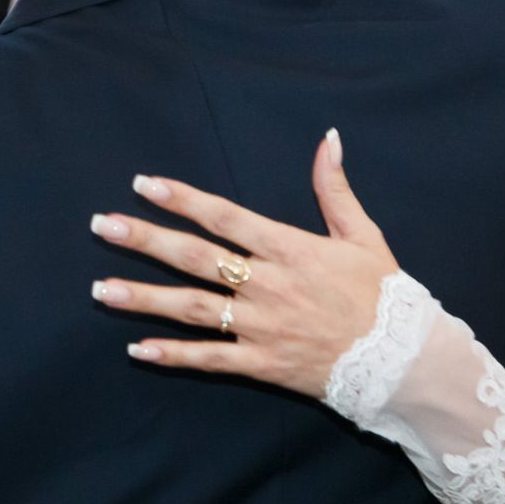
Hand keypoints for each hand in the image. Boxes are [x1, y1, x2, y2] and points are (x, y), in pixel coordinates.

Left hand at [88, 131, 399, 399]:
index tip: (145, 184)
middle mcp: (267, 285)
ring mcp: (261, 327)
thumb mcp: (362, 235)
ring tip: (100, 290)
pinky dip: (173, 356)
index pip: (224, 217)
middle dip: (145, 240)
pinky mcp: (262, 364)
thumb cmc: (383, 294)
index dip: (183, 199)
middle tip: (103, 226)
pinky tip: (137, 349)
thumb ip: (334, 188)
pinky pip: (210, 359)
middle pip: (195, 258)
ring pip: (191, 309)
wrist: (404, 360)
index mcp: (289, 248)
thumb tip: (328, 139)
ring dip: (143, 299)